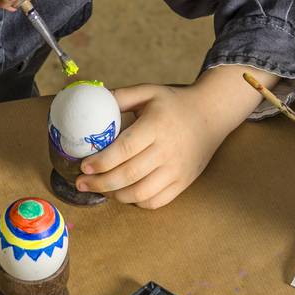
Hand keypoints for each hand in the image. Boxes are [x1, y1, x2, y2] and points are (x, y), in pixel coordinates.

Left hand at [75, 84, 223, 207]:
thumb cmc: (174, 104)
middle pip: (128, 175)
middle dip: (100, 183)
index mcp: (156, 126)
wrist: (212, 115)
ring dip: (115, 195)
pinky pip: (155, 202)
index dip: (101, 162)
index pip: (124, 149)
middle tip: (82, 183)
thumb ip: (121, 96)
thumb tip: (91, 100)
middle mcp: (168, 150)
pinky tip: (124, 193)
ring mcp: (177, 170)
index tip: (84, 166)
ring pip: (140, 193)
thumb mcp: (149, 92)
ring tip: (100, 189)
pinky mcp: (183, 183)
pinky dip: (136, 202)